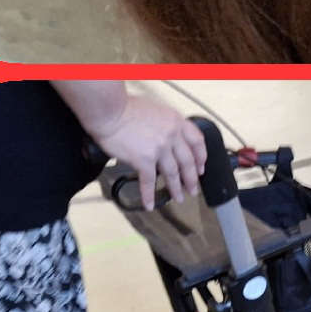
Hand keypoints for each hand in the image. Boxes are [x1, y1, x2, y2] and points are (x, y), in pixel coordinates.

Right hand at [83, 92, 208, 207]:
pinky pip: (149, 182)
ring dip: (176, 188)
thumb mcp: (154, 110)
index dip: (201, 157)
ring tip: (178, 198)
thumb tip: (165, 136)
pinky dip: (149, 195)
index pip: (197, 141)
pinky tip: (149, 204)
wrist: (109, 110)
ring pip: (172, 173)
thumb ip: (164, 124)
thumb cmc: (124, 108)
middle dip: (192, 178)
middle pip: (187, 161)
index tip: (201, 167)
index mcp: (175, 121)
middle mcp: (171, 135)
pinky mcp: (144, 160)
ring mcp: (159, 148)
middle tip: (193, 189)